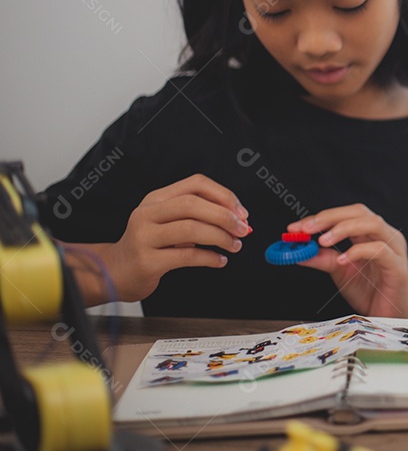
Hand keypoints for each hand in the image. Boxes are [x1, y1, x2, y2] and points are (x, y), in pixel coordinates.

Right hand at [99, 174, 249, 301]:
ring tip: (234, 245)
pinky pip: (186, 256)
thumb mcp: (168, 222)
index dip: (223, 195)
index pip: (195, 184)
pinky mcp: (147, 261)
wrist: (115, 272)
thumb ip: (197, 215)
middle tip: (242, 229)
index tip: (241, 212)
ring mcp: (144, 237)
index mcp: (156, 199)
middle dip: (224, 216)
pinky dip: (209, 258)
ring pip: (191, 229)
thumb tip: (237, 217)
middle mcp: (147, 213)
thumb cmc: (149, 246)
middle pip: (193, 204)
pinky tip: (219, 260)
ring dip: (220, 237)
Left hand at [288, 205, 407, 317]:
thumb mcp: (340, 272)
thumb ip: (323, 259)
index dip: (321, 217)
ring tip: (322, 241)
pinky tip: (341, 260)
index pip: (347, 214)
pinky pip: (379, 250)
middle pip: (359, 212)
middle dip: (330, 218)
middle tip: (307, 229)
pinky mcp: (398, 267)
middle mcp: (385, 236)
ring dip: (343, 228)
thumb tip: (299, 252)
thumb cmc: (371, 292)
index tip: (297, 228)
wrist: (389, 318)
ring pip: (372, 224)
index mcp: (371, 234)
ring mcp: (395, 249)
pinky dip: (358, 251)